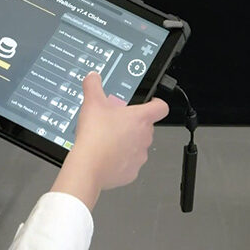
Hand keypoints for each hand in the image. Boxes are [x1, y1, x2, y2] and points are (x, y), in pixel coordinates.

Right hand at [51, 72, 168, 209]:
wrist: (88, 166)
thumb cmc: (95, 136)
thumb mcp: (92, 103)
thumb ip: (93, 86)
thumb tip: (93, 77)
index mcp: (141, 119)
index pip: (161, 107)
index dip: (156, 103)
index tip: (150, 103)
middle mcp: (145, 137)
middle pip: (146, 127)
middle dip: (133, 124)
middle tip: (115, 122)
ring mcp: (140, 156)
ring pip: (137, 146)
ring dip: (127, 142)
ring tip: (107, 140)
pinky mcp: (132, 172)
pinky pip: (129, 164)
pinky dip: (120, 160)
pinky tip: (106, 156)